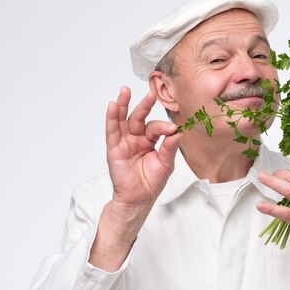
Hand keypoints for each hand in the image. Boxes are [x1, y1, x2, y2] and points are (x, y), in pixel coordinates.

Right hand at [106, 86, 180, 208]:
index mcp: (149, 141)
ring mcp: (124, 143)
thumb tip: (178, 132)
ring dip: (123, 105)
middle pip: (138, 118)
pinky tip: (112, 106)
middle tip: (151, 94)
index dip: (164, 127)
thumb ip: (170, 147)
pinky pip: (112, 131)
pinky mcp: (114, 149)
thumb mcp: (166, 163)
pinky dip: (111, 118)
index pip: (155, 127)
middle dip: (144, 105)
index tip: (173, 129)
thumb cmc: (152, 182)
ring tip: (125, 90)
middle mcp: (136, 139)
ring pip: (122, 120)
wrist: (140, 199)